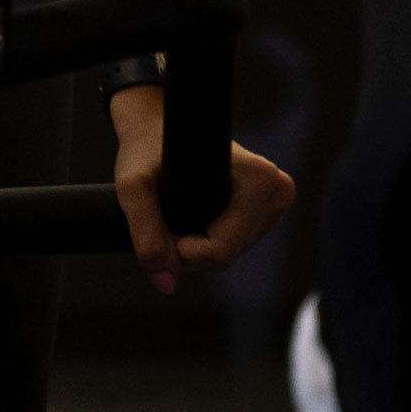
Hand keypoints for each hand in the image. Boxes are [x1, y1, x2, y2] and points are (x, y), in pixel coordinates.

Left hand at [106, 83, 294, 292]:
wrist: (157, 126)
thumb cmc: (147, 148)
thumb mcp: (133, 186)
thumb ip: (145, 234)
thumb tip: (166, 284)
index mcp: (262, 180)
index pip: (222, 249)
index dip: (181, 249)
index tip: (158, 220)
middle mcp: (277, 192)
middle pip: (226, 257)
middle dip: (186, 250)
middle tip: (161, 214)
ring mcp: (274, 206)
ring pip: (228, 257)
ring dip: (193, 248)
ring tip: (175, 210)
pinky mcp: (264, 215)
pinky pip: (230, 249)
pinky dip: (204, 243)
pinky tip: (192, 215)